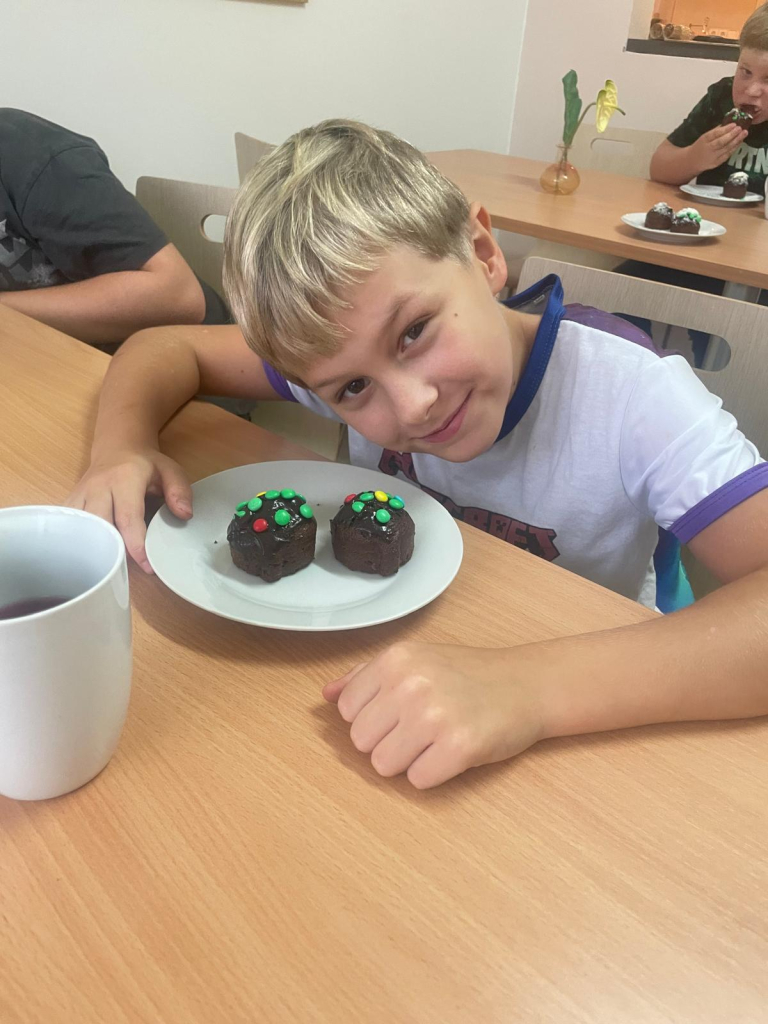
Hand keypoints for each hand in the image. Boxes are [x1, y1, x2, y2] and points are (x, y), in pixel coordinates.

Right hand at [67, 449, 191, 571]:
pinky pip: (68, 527)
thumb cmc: (145, 464)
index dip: (136, 546)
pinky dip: (77, 543)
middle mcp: (98, 487)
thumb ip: (179, 490)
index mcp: (124, 479)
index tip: (147, 566)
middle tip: (126, 570)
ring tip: (109, 567)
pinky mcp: (70, 502)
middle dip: (112, 551)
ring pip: (80, 529)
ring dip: (93, 549)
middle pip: (99, 526)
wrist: (116, 447)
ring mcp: (80, 495)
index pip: (128, 518)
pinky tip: (90, 556)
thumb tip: (184, 515)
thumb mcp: (170, 470)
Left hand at [323, 642, 544, 788]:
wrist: (527, 685)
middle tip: (420, 729)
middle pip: (360, 742)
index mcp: (396, 659)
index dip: (371, 719)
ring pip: (383, 765)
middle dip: (386, 742)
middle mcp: (411, 683)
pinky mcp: (459, 747)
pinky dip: (432, 774)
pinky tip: (451, 753)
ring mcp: (435, 715)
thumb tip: (326, 695)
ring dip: (407, 761)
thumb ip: (367, 676)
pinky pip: (417, 780)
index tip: (398, 713)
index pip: (346, 711)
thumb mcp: (417, 659)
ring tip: (435, 741)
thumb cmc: (469, 674)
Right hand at [690, 123, 747, 170]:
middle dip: (732, 135)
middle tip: (740, 129)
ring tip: (744, 133)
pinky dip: (734, 148)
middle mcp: (708, 149)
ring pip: (726, 148)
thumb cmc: (700, 146)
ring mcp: (713, 157)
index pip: (715, 134)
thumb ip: (715, 131)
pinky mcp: (717, 163)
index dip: (725, 129)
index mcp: (704, 140)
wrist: (692, 161)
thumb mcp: (704, 137)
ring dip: (736, 141)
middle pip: (721, 142)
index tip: (734, 124)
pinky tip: (740, 142)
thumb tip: (728, 123)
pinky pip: (727, 155)